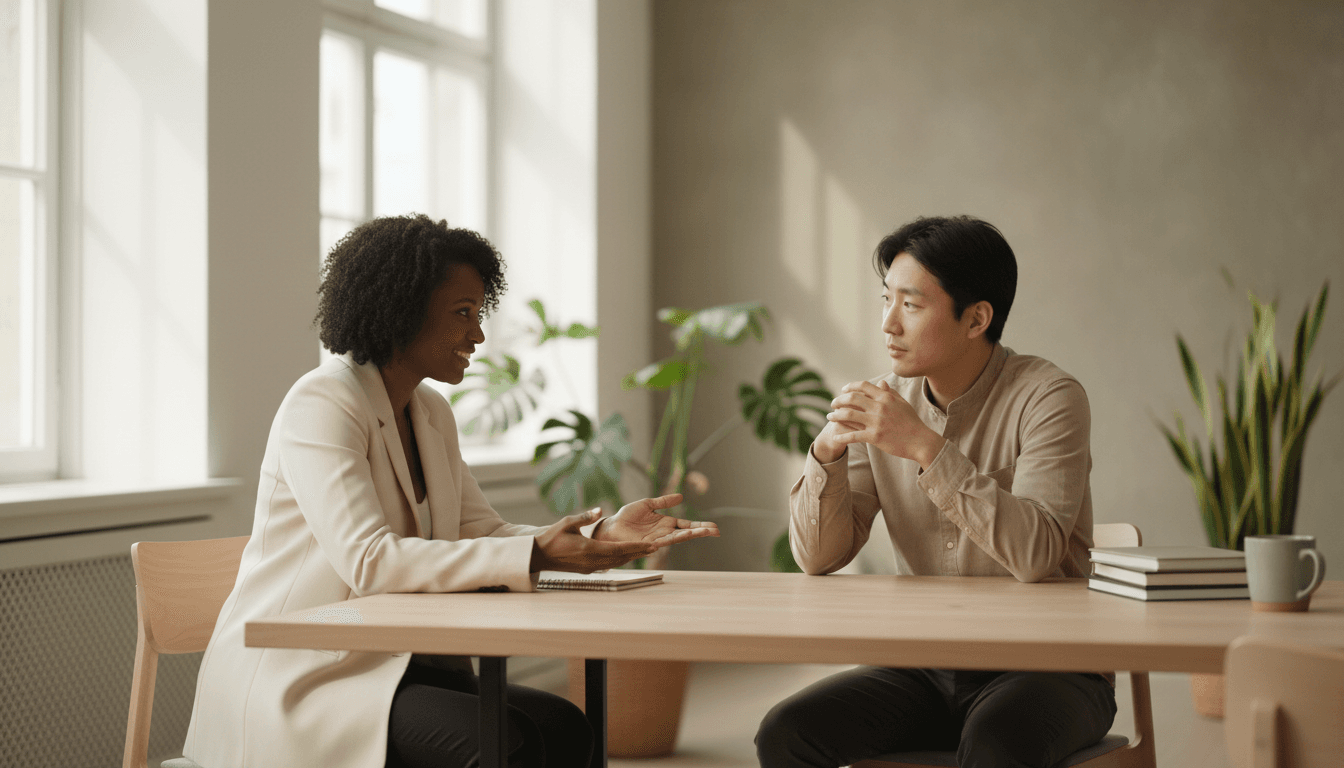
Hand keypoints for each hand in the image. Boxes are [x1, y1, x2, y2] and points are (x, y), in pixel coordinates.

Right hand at [530, 510, 656, 573]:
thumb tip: (599, 510)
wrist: (539, 556)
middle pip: (621, 558)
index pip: (618, 549)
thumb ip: (584, 517)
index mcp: (589, 549)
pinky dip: (620, 559)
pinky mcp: (587, 569)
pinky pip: (608, 564)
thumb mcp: (567, 523)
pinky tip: (627, 555)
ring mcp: (590, 567)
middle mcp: (592, 561)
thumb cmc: (551, 537)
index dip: (636, 547)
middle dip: (638, 553)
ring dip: (631, 557)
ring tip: (645, 551)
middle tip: (655, 548)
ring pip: (616, 563)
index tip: (650, 545)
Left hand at [595, 494, 719, 547]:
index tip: (713, 527)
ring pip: (679, 538)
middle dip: (701, 532)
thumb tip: (681, 497)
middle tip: (717, 531)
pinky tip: (685, 535)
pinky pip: (665, 541)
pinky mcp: (649, 544)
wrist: (611, 527)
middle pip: (687, 532)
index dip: (699, 526)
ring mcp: (658, 539)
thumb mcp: (648, 504)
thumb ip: (663, 501)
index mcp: (665, 523)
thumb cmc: (627, 517)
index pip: (686, 525)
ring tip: (705, 532)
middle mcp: (664, 533)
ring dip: (692, 535)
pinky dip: (675, 538)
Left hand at [824, 380, 943, 467]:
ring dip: (835, 415)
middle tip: (832, 404)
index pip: (863, 386)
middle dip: (838, 400)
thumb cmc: (912, 422)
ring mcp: (876, 422)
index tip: (843, 390)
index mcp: (886, 397)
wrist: (920, 441)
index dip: (850, 386)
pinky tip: (835, 435)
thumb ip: (890, 392)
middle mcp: (880, 407)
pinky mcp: (874, 437)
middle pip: (851, 398)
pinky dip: (841, 435)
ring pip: (848, 415)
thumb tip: (881, 383)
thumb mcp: (902, 404)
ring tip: (830, 417)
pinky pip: (852, 435)